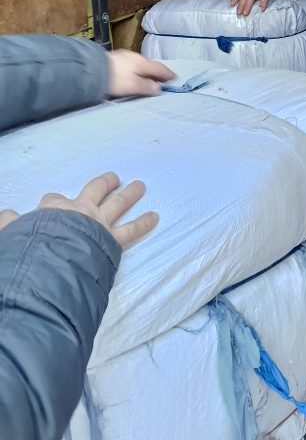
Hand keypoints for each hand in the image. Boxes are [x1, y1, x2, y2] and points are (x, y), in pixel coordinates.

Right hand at [0, 172, 157, 248]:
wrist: (51, 262)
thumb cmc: (31, 249)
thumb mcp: (13, 235)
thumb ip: (10, 225)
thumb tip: (6, 216)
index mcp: (53, 208)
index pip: (53, 199)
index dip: (53, 202)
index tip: (52, 205)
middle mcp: (79, 209)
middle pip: (95, 189)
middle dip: (105, 182)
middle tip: (115, 177)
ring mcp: (99, 222)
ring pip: (118, 202)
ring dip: (130, 193)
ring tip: (141, 185)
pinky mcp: (112, 239)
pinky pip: (132, 229)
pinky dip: (145, 222)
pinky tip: (155, 217)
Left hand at [108, 51, 174, 97]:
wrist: (89, 70)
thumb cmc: (114, 79)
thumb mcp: (133, 86)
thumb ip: (146, 87)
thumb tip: (159, 88)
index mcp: (142, 63)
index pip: (159, 68)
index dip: (168, 74)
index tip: (175, 78)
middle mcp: (135, 57)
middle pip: (150, 65)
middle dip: (157, 72)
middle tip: (163, 79)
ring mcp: (123, 56)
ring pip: (140, 64)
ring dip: (146, 71)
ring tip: (148, 78)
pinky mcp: (113, 59)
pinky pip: (131, 64)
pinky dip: (136, 70)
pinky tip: (132, 74)